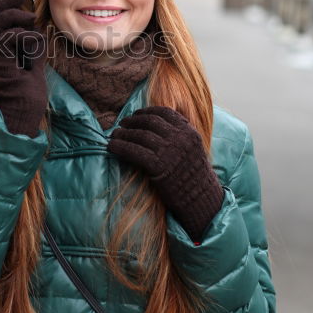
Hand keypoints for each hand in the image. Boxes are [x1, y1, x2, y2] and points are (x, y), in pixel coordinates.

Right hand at [0, 0, 46, 136]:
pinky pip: (7, 38)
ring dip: (15, 15)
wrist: (23, 110)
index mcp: (2, 44)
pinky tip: (30, 40)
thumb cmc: (29, 87)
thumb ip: (32, 37)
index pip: (0, 15)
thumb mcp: (35, 55)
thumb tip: (33, 19)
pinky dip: (21, 35)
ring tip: (30, 17)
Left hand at [108, 106, 223, 240]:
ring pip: (140, 135)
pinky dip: (120, 147)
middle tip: (122, 124)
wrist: (202, 199)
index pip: (164, 113)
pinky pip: (134, 151)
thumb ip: (179, 136)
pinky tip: (111, 147)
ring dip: (123, 134)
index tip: (136, 114)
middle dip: (133, 121)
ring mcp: (170, 151)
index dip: (147, 112)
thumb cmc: (195, 176)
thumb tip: (156, 125)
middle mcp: (180, 138)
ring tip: (114, 135)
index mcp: (189, 132)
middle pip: (150, 122)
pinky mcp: (159, 166)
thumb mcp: (193, 149)